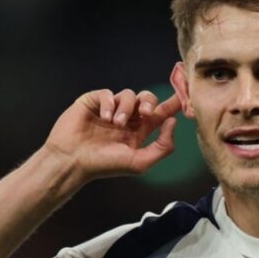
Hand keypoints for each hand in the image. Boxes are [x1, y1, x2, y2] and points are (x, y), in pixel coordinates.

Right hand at [43, 88, 179, 181]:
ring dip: (126, 108)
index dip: (173, 102)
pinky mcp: (94, 101)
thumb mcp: (140, 162)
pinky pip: (108, 93)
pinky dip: (109, 104)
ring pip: (128, 95)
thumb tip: (172, 122)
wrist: (73, 161)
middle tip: (145, 114)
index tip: (184, 91)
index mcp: (139, 131)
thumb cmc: (105, 165)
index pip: (160, 113)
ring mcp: (110, 109)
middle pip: (147, 98)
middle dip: (149, 102)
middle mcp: (127, 118)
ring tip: (116, 124)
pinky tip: (104, 118)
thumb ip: (162, 146)